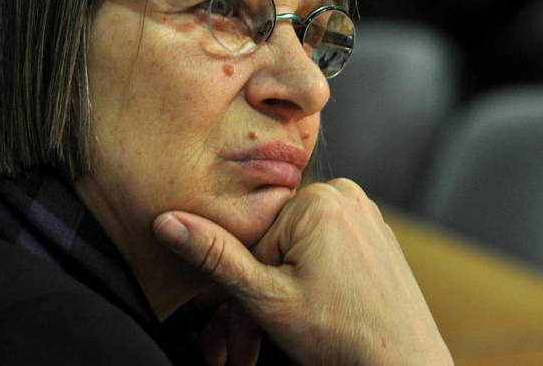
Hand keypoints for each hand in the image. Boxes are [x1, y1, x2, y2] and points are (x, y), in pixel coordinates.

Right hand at [153, 178, 452, 365]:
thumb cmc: (344, 338)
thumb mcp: (266, 299)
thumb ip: (214, 257)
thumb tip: (166, 221)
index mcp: (318, 197)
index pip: (252, 239)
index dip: (241, 293)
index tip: (239, 339)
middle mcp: (345, 194)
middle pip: (275, 246)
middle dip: (259, 299)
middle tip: (255, 348)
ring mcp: (365, 214)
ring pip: (297, 251)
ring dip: (282, 295)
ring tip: (291, 335)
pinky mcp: (375, 235)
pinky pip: (325, 252)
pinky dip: (312, 283)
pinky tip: (320, 315)